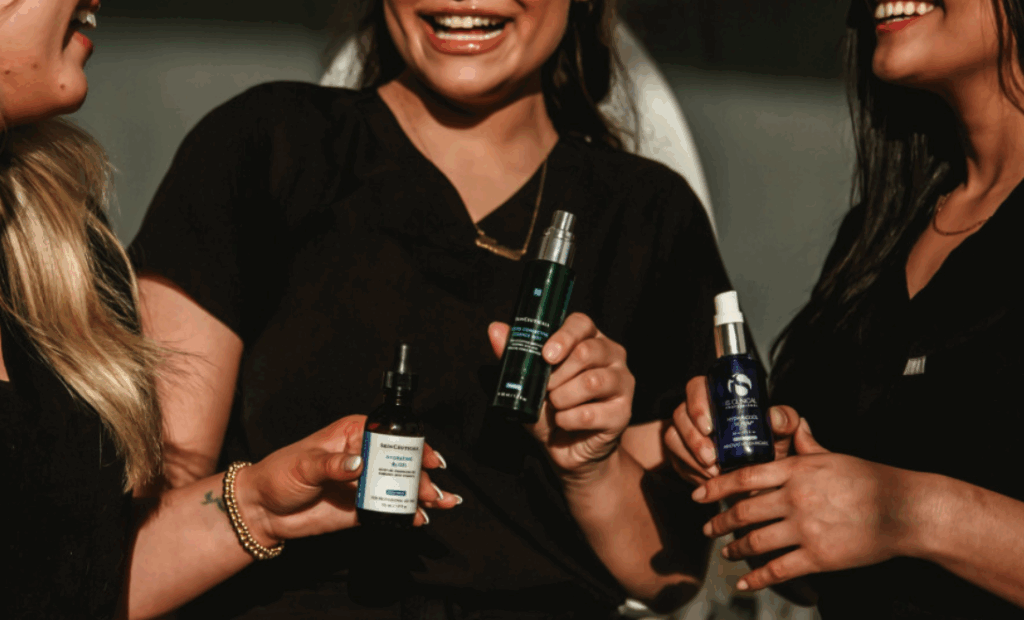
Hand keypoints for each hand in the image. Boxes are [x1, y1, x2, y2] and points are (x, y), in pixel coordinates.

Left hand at [234, 414, 461, 544]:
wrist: (263, 510)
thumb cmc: (279, 475)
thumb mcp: (304, 464)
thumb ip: (332, 464)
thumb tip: (358, 463)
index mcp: (352, 434)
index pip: (390, 434)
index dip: (412, 445)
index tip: (427, 457)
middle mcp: (363, 456)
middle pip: (402, 462)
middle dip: (423, 474)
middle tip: (432, 490)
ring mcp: (365, 483)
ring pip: (401, 485)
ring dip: (423, 494)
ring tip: (441, 503)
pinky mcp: (363, 508)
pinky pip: (390, 509)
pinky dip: (407, 514)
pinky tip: (420, 518)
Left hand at [488, 312, 634, 482]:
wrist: (565, 448)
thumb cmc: (549, 408)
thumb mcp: (527, 381)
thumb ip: (515, 354)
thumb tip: (495, 328)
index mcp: (588, 339)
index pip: (581, 323)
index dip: (563, 337)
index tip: (545, 355)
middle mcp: (611, 355)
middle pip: (588, 351)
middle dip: (558, 374)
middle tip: (546, 389)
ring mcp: (622, 382)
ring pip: (592, 381)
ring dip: (562, 397)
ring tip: (555, 406)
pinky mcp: (623, 411)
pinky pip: (592, 412)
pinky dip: (569, 420)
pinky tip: (565, 422)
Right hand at [663, 376, 800, 484]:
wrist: (759, 480)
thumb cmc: (769, 448)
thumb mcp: (782, 434)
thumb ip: (785, 421)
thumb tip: (774, 418)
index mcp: (717, 397)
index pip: (697, 387)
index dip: (697, 404)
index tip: (709, 427)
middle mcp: (696, 411)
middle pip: (680, 413)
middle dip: (692, 437)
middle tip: (711, 457)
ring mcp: (684, 432)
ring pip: (672, 437)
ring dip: (690, 456)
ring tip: (712, 471)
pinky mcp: (679, 454)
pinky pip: (675, 460)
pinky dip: (691, 471)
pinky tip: (708, 479)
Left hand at [691, 418, 912, 590]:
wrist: (906, 510)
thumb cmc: (870, 479)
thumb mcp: (833, 457)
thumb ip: (806, 447)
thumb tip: (795, 425)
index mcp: (797, 470)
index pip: (745, 477)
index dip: (716, 486)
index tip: (698, 493)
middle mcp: (796, 498)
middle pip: (744, 512)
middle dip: (719, 522)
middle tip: (707, 527)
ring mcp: (806, 529)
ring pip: (756, 542)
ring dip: (735, 549)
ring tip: (726, 552)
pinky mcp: (820, 557)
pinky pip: (778, 570)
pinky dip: (756, 578)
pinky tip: (744, 582)